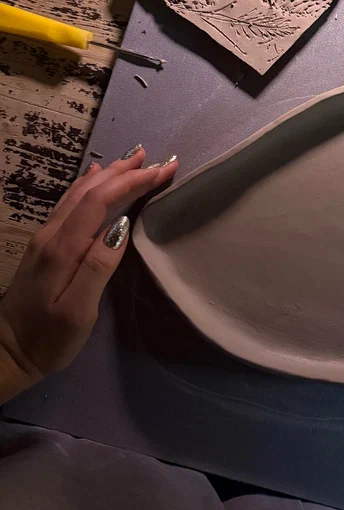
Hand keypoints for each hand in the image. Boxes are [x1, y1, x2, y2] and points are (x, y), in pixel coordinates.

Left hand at [0, 145, 177, 401]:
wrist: (6, 351)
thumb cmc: (49, 337)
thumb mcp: (79, 310)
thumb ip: (99, 266)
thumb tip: (122, 225)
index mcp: (63, 247)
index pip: (101, 201)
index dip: (132, 182)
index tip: (163, 171)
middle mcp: (52, 234)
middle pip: (91, 191)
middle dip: (126, 172)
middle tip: (159, 159)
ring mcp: (45, 236)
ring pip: (79, 192)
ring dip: (110, 173)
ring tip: (135, 158)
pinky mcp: (45, 243)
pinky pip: (70, 201)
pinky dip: (89, 184)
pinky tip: (95, 175)